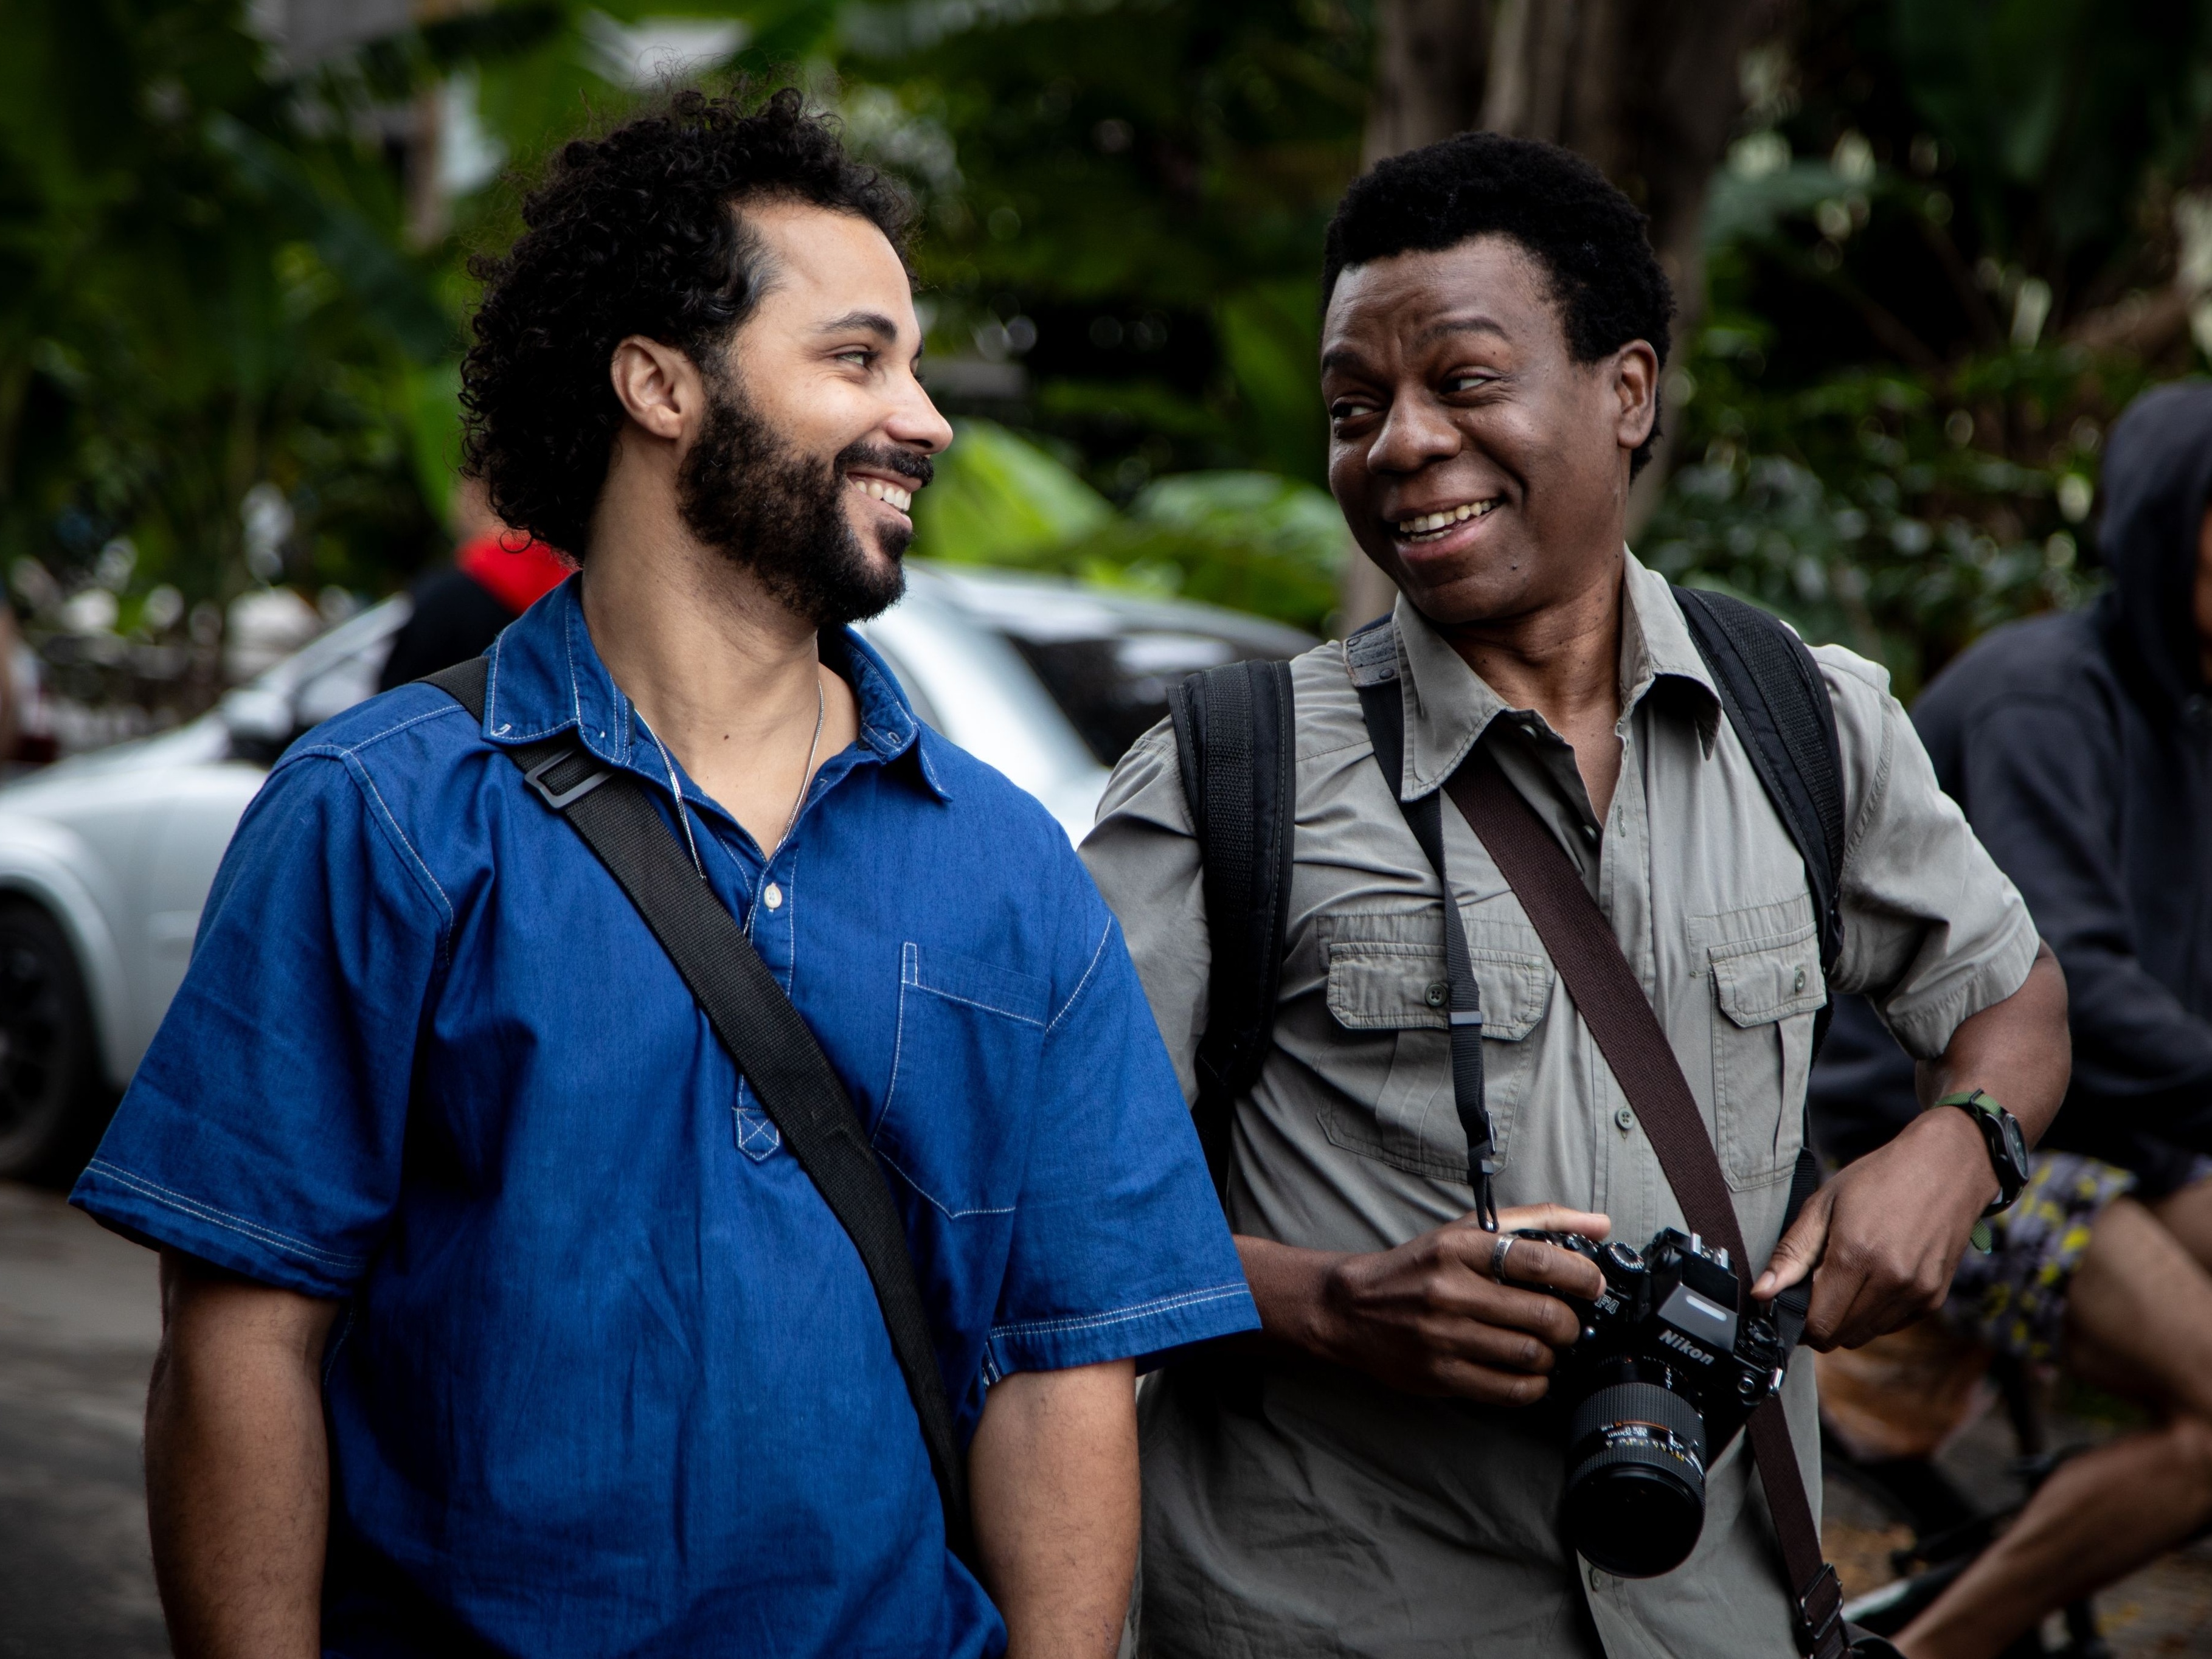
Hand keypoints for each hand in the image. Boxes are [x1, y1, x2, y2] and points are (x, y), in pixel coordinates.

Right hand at [1300, 1203, 1612, 1404]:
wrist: (1350, 1308)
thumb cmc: (1417, 1268)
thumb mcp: (1467, 1232)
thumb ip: (1536, 1223)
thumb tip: (1599, 1225)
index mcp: (1458, 1248)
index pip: (1536, 1260)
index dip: (1579, 1276)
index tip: (1592, 1285)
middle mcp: (1450, 1290)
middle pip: (1541, 1315)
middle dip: (1569, 1324)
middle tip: (1566, 1323)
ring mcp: (1443, 1336)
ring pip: (1530, 1354)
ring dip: (1551, 1355)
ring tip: (1544, 1346)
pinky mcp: (1439, 1375)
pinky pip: (1508, 1389)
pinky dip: (1533, 1385)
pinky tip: (1529, 1373)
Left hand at [1751, 1105, 1995, 1348]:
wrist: (1945, 1166)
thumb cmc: (1878, 1179)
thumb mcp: (1823, 1204)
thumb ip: (1791, 1253)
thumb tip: (1760, 1293)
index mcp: (1856, 1255)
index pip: (1819, 1323)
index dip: (1800, 1320)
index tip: (1793, 1303)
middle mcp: (1891, 1280)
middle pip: (1841, 1335)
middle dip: (1821, 1320)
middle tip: (1817, 1287)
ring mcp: (1917, 1291)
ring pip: (1866, 1334)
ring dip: (1848, 1318)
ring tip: (1848, 1277)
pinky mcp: (1935, 1297)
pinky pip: (1892, 1325)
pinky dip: (1875, 1313)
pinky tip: (1873, 1278)